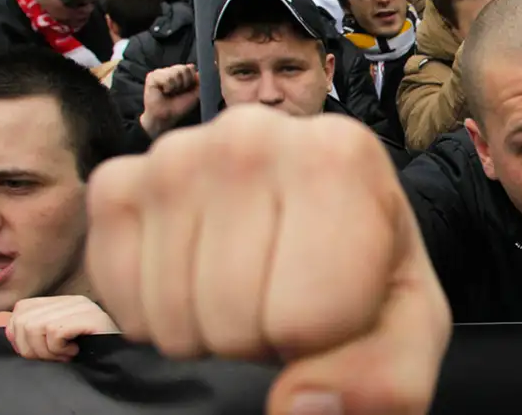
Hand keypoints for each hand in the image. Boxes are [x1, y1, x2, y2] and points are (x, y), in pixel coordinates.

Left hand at [0, 295, 119, 362]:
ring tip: (64, 355)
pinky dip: (58, 349)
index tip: (41, 351)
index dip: (20, 335)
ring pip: (35, 328)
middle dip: (31, 348)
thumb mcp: (52, 344)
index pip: (21, 310)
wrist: (127, 359)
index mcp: (63, 303)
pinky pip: (53, 332)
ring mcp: (81, 307)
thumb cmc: (92, 353)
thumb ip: (24, 330)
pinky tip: (74, 351)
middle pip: (23, 320)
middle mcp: (71, 300)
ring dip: (46, 351)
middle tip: (54, 356)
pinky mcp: (89, 318)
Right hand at [86, 105, 450, 414]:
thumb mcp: (406, 326)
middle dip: (261, 335)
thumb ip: (382, 377)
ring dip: (208, 327)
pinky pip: (115, 291)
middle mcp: (253, 133)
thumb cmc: (365, 272)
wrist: (313, 225)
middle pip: (234, 320)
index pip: (306, 319)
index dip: (320, 339)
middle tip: (283, 294)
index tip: (335, 300)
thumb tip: (301, 407)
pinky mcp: (119, 182)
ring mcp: (176, 152)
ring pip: (173, 317)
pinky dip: (151, 311)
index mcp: (340, 155)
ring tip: (245, 281)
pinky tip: (194, 276)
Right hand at [139, 64, 200, 138]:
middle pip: (184, 69)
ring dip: (176, 86)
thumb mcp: (195, 94)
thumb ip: (200, 82)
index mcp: (180, 73)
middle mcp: (170, 71)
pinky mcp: (152, 76)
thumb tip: (201, 72)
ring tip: (170, 92)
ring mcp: (160, 72)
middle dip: (184, 83)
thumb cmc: (179, 107)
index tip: (186, 90)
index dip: (191, 79)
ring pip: (176, 72)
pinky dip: (168, 87)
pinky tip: (163, 91)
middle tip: (177, 92)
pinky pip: (167, 77)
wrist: (165, 117)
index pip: (191, 68)